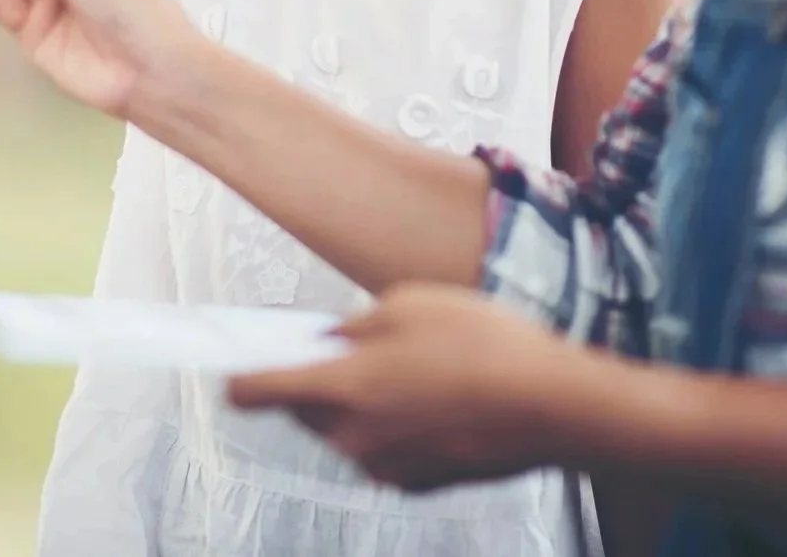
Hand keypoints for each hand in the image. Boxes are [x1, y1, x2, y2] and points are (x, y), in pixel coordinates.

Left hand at [227, 284, 592, 491]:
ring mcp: (386, 464)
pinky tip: (429, 392)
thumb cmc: (484, 345)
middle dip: (310, 377)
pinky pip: (380, 447)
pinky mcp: (417, 482)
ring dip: (354, 400)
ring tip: (405, 363)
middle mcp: (354, 435)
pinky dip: (390, 423)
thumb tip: (330, 339)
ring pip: (341, 429)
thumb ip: (354, 326)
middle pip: (300, 409)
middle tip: (343, 342)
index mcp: (342, 386)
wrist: (557, 407)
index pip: (256, 391)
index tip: (229, 360)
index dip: (238, 374)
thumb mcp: (407, 303)